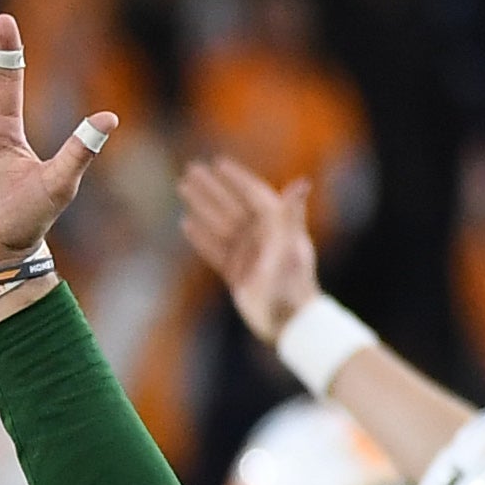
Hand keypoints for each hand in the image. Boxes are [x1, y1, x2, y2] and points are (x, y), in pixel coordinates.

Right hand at [178, 156, 318, 340]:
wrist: (288, 321)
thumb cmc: (292, 283)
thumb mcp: (289, 246)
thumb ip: (290, 215)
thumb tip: (301, 183)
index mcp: (274, 225)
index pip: (252, 194)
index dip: (236, 179)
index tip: (218, 164)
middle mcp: (260, 236)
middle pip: (230, 205)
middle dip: (211, 187)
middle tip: (191, 170)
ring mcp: (247, 254)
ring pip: (219, 224)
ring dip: (201, 206)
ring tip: (183, 189)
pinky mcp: (237, 273)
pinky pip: (215, 250)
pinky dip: (201, 237)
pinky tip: (186, 224)